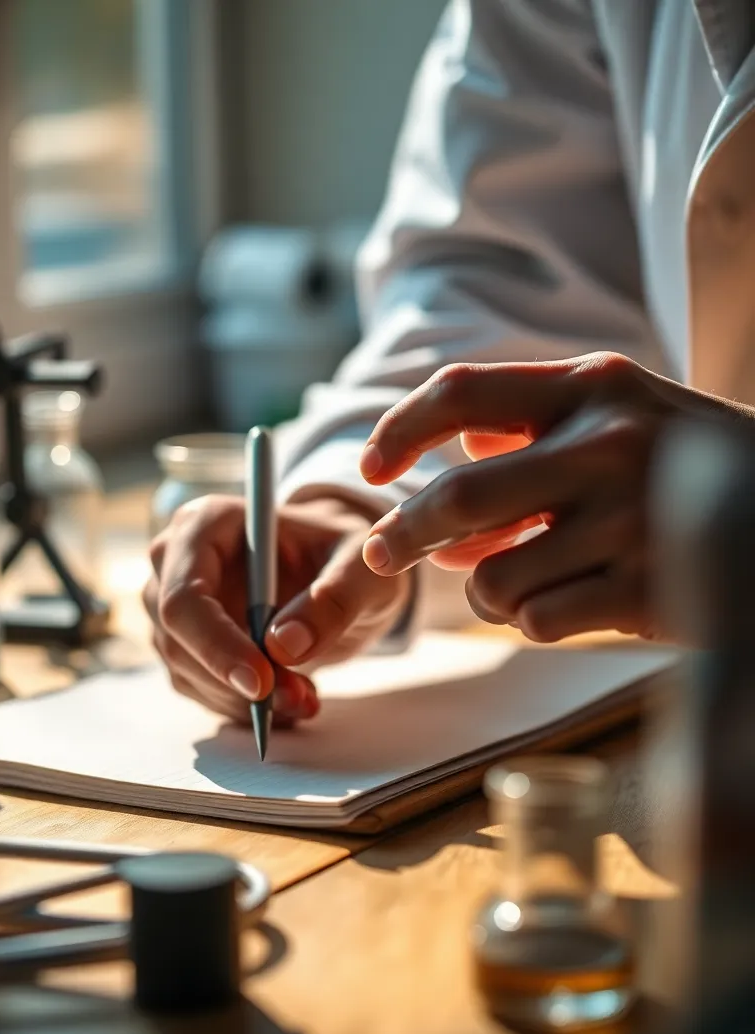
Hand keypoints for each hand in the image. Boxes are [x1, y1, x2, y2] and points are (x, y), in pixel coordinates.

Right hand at [143, 494, 410, 723]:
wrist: (337, 570)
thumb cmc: (345, 553)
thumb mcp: (362, 567)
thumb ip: (334, 597)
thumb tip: (285, 647)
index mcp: (207, 523)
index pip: (184, 596)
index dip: (216, 645)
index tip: (262, 684)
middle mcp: (177, 560)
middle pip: (178, 639)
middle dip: (235, 681)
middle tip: (299, 699)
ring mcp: (174, 605)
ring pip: (187, 671)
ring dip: (244, 700)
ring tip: (305, 696)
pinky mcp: (186, 641)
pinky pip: (201, 687)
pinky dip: (243, 705)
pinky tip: (290, 695)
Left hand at [358, 353, 745, 642]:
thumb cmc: (688, 467)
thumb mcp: (625, 416)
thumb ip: (537, 430)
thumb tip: (455, 461)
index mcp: (594, 387)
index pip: (464, 391)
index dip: (401, 427)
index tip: (371, 464)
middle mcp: (608, 444)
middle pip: (458, 495)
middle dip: (401, 533)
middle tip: (380, 554)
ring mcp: (629, 519)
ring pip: (494, 578)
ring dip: (485, 592)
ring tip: (518, 582)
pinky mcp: (644, 590)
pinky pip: (537, 620)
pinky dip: (533, 620)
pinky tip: (570, 603)